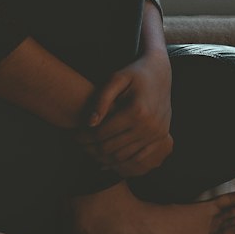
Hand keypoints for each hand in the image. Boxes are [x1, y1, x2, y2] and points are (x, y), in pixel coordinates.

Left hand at [77, 48, 173, 177]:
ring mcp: (156, 134)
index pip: (102, 133)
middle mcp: (148, 126)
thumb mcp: (116, 78)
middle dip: (90, 148)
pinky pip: (138, 158)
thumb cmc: (134, 73)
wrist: (160, 71)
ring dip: (103, 157)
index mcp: (136, 111)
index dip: (84, 136)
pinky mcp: (161, 137)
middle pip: (110, 148)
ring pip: (122, 157)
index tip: (73, 135)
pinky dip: (121, 162)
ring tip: (90, 150)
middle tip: (79, 145)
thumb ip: (101, 99)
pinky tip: (107, 159)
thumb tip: (89, 123)